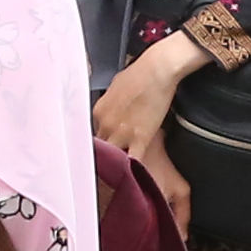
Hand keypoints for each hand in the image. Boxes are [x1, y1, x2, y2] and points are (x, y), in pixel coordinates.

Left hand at [93, 30, 202, 166]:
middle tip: (106, 171)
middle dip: (104, 159)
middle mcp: (105, 124)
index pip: (93, 134)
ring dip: (116, 168)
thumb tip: (114, 106)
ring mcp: (121, 133)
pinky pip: (133, 161)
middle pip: (100, 149)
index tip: (104, 150)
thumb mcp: (116, 85)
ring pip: (112, 159)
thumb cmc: (140, 72)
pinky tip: (134, 179)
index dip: (101, 143)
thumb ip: (111, 101)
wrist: (157, 69)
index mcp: (98, 111)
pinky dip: (133, 170)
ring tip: (117, 180)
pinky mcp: (139, 138)